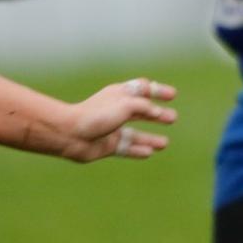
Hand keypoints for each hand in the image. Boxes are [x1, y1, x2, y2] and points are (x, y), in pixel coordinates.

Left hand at [61, 77, 176, 162]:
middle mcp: (116, 111)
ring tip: (165, 144)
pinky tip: (149, 153)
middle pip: (141, 112)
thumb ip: (145, 107)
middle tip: (173, 118)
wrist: (69, 134)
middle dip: (158, 115)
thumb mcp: (126, 104)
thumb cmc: (97, 115)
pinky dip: (137, 150)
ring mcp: (112, 129)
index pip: (142, 89)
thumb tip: (158, 113)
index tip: (173, 95)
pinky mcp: (107, 146)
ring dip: (150, 138)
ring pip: (135, 134)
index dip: (158, 90)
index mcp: (120, 95)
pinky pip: (126, 149)